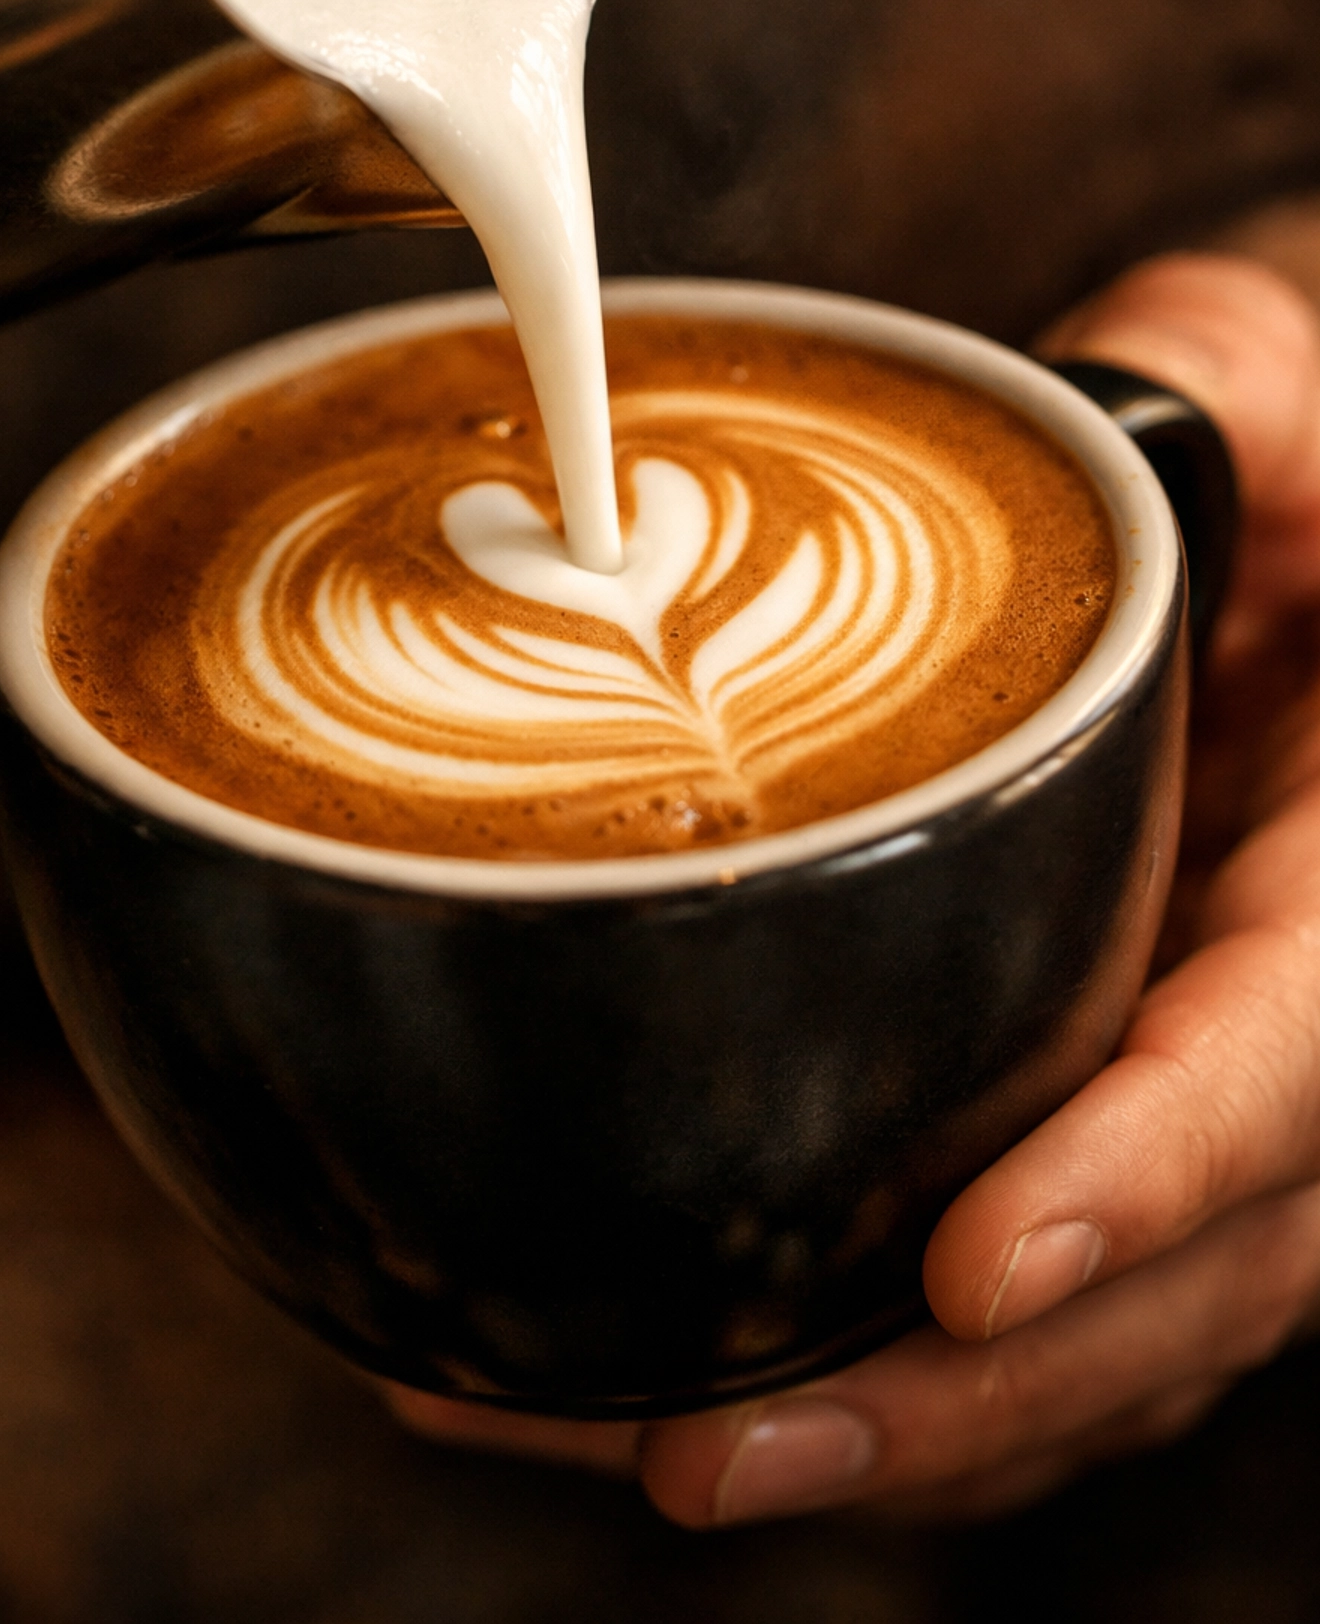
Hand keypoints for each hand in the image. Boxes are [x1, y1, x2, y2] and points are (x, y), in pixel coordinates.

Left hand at [388, 251, 1319, 1523]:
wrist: (1295, 592)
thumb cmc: (1297, 492)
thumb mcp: (1297, 415)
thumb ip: (1237, 400)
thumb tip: (1152, 381)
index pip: (1283, 1073)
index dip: (1147, 1184)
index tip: (975, 1272)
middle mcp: (1288, 1046)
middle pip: (1161, 1293)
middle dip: (946, 1400)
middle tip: (711, 1452)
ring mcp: (1188, 1120)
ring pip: (1064, 1350)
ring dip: (850, 1429)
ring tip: (584, 1432)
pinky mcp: (1081, 1130)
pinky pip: (986, 1306)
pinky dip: (835, 1371)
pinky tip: (616, 1371)